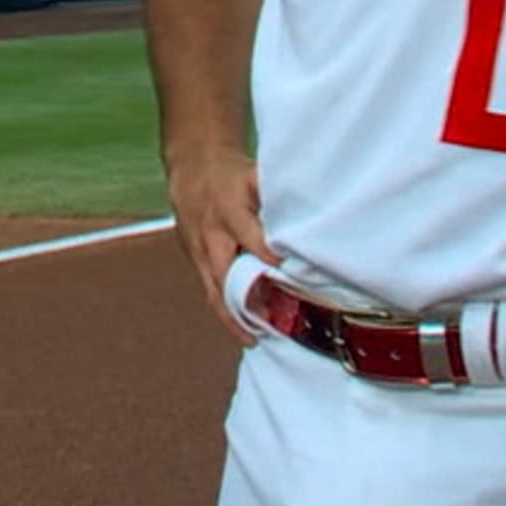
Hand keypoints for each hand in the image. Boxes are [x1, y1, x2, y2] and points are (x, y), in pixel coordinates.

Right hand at [166, 146, 279, 344]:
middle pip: (226, 272)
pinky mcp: (195, 260)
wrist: (191, 166)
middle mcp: (212, 232)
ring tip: (253, 339)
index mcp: (229, 208)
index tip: (289, 274)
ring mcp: (199, 249)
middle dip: (247, 299)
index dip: (268, 257)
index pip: (250, 237)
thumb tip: (314, 215)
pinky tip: (243, 329)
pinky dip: (225, 311)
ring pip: (213, 288)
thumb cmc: (233, 174)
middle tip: (271, 322)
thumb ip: (278, 197)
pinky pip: (208, 290)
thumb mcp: (254, 174)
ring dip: (233, 315)